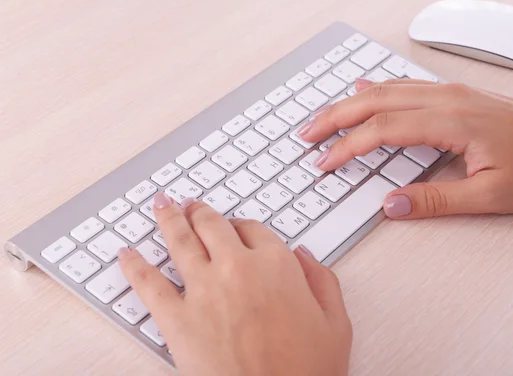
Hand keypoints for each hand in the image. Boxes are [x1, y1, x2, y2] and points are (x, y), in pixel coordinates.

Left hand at [118, 193, 351, 375]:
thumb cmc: (307, 372)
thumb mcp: (336, 324)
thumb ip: (323, 282)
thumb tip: (305, 256)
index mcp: (277, 265)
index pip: (253, 229)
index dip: (242, 225)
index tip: (236, 226)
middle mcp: (238, 268)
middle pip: (212, 225)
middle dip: (200, 211)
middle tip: (191, 204)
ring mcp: (204, 290)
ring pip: (180, 241)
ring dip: (167, 218)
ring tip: (161, 205)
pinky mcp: (177, 319)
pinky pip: (148, 283)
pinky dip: (134, 265)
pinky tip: (126, 254)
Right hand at [299, 78, 512, 218]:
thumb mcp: (489, 196)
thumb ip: (435, 201)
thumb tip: (391, 205)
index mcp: (450, 123)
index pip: (383, 130)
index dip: (348, 147)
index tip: (325, 162)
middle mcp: (446, 100)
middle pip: (375, 102)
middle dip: (335, 118)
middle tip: (307, 134)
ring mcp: (450, 93)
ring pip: (387, 90)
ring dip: (350, 102)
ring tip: (324, 117)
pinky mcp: (456, 95)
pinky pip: (405, 85)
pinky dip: (377, 88)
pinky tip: (365, 88)